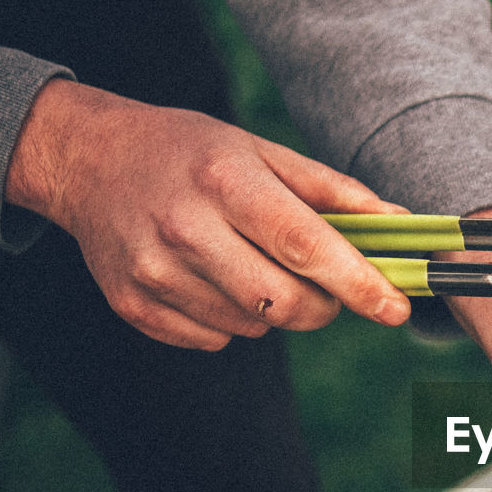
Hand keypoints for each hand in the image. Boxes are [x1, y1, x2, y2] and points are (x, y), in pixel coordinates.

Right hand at [5, 79, 411, 349]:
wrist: (89, 160)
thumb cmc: (194, 154)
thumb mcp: (263, 151)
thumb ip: (335, 193)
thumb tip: (402, 226)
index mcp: (224, 180)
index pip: (304, 245)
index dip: (358, 283)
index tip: (397, 308)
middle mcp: (184, 227)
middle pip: (284, 302)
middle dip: (324, 306)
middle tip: (326, 287)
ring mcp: (154, 271)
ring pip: (254, 326)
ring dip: (274, 308)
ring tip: (250, 263)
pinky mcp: (134, 306)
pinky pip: (215, 340)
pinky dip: (232, 320)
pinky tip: (212, 278)